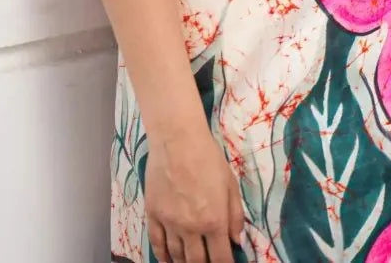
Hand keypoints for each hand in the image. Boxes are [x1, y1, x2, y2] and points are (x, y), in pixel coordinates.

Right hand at [145, 125, 244, 262]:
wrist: (177, 140)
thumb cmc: (208, 158)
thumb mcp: (230, 184)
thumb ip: (236, 215)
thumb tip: (237, 241)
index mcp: (214, 220)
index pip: (220, 258)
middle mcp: (191, 228)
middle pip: (197, 262)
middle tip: (207, 262)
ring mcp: (170, 223)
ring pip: (176, 255)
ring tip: (189, 262)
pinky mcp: (153, 214)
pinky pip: (156, 243)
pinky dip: (162, 255)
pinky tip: (167, 260)